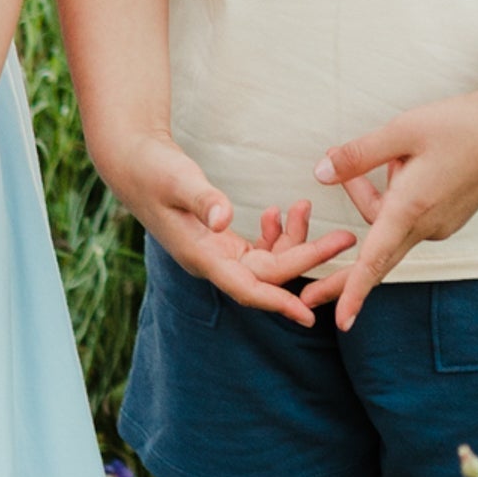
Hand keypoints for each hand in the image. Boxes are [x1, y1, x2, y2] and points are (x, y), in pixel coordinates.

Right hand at [98, 128, 350, 325]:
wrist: (131, 160)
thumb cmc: (153, 169)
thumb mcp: (178, 179)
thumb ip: (202, 199)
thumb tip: (225, 219)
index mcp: (201, 256)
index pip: (248, 288)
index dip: (279, 302)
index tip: (311, 316)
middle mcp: (211, 261)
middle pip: (268, 273)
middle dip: (308, 257)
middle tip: (346, 237)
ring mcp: (216, 252)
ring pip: (267, 261)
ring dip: (293, 240)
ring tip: (307, 206)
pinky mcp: (219, 240)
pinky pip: (258, 249)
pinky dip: (275, 234)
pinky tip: (280, 211)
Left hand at [305, 87, 477, 329]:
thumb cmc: (458, 124)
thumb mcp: (401, 130)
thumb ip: (358, 155)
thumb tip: (320, 174)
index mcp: (411, 207)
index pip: (375, 258)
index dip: (354, 291)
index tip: (341, 321)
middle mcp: (428, 225)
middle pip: (377, 257)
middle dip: (343, 275)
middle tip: (309, 292)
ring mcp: (443, 224)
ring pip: (393, 225)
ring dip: (377, 197)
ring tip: (394, 155)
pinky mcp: (451, 218)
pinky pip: (412, 218)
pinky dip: (399, 198)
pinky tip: (412, 163)